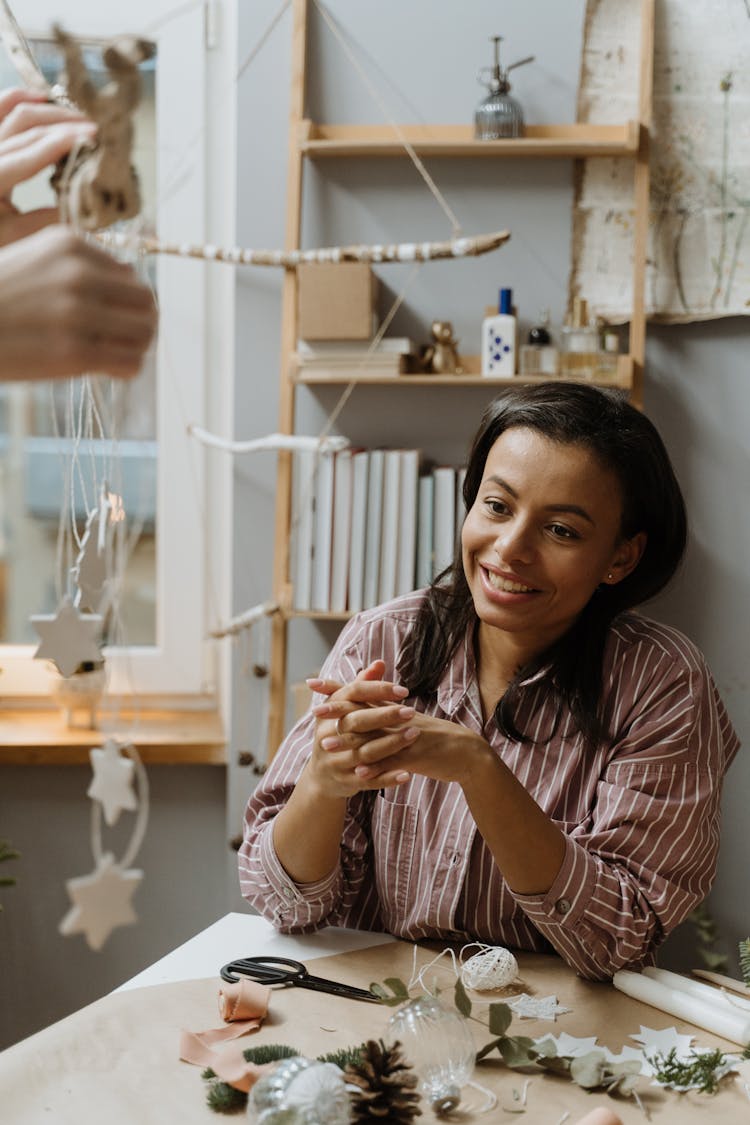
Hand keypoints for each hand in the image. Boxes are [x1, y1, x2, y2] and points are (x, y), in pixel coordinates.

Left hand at [0, 88, 95, 243]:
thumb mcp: (16, 236)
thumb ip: (46, 220)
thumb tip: (83, 201)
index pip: (33, 152)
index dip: (65, 140)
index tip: (95, 135)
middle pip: (29, 126)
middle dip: (65, 124)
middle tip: (96, 128)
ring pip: (16, 111)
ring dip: (49, 110)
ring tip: (78, 116)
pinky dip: (19, 97)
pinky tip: (41, 96)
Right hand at [0, 225, 156, 379]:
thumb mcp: (30, 259)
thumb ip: (77, 264)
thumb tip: (130, 277)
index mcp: (69, 245)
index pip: (130, 276)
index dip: (125, 302)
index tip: (110, 318)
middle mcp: (78, 275)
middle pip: (146, 303)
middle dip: (140, 323)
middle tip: (124, 339)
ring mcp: (78, 315)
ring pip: (144, 333)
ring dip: (137, 347)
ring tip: (117, 354)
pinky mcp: (74, 353)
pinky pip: (129, 363)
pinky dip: (127, 368)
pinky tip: (109, 369)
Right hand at [306, 660, 417, 795]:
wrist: (322, 776)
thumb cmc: (339, 733)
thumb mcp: (345, 709)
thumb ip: (362, 685)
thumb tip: (380, 663)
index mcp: (329, 712)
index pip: (353, 694)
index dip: (377, 690)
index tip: (403, 690)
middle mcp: (327, 734)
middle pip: (358, 722)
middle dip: (385, 715)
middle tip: (411, 711)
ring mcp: (334, 760)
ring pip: (364, 751)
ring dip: (390, 744)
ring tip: (414, 735)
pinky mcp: (344, 781)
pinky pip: (368, 780)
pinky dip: (387, 778)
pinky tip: (407, 774)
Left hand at [309, 660, 489, 789]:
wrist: (468, 753)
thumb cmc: (436, 739)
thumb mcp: (410, 721)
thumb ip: (386, 711)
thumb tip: (365, 699)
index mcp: (395, 710)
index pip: (362, 694)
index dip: (338, 688)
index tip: (314, 683)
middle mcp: (399, 720)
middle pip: (364, 712)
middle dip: (338, 712)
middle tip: (315, 712)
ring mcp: (407, 738)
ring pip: (374, 738)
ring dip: (349, 743)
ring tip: (326, 747)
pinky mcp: (418, 758)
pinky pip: (394, 763)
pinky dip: (376, 769)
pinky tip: (359, 775)